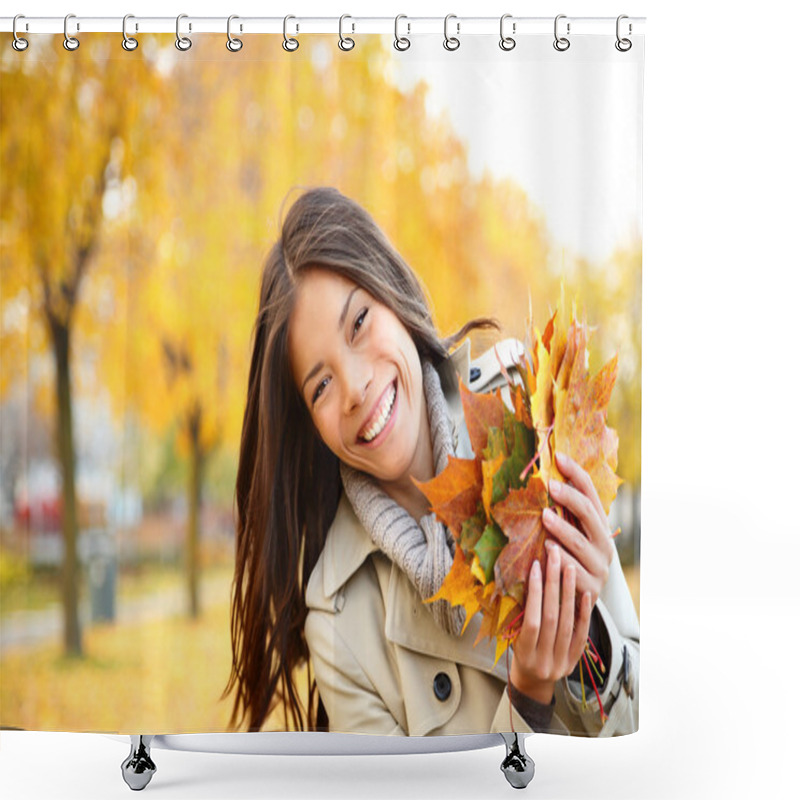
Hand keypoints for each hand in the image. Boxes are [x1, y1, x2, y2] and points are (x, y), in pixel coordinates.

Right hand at [509, 542, 591, 703]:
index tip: (535, 566)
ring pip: (567, 623)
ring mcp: (561, 663)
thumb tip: (523, 578)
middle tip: (554, 558)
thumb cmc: (518, 653)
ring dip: (569, 593)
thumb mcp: (513, 637)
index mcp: (524, 654)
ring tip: (569, 568)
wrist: (532, 682)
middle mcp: (544, 660)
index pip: (532, 620)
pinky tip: (585, 593)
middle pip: (552, 618)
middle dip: (553, 584)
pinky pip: (581, 635)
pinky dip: (583, 613)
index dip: (534, 592)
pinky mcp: (573, 661)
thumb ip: (520, 616)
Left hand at [542, 451, 615, 605]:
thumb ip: (563, 511)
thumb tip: (543, 476)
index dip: (576, 473)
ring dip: (562, 528)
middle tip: (550, 485)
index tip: (558, 456)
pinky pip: (573, 571)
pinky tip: (547, 549)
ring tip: (544, 516)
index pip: (591, 493)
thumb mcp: (571, 534)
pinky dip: (560, 559)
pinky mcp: (591, 588)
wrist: (581, 601)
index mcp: (600, 526)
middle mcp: (604, 544)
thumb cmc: (570, 559)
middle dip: (570, 498)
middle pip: (590, 515)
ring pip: (580, 543)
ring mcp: (600, 567)